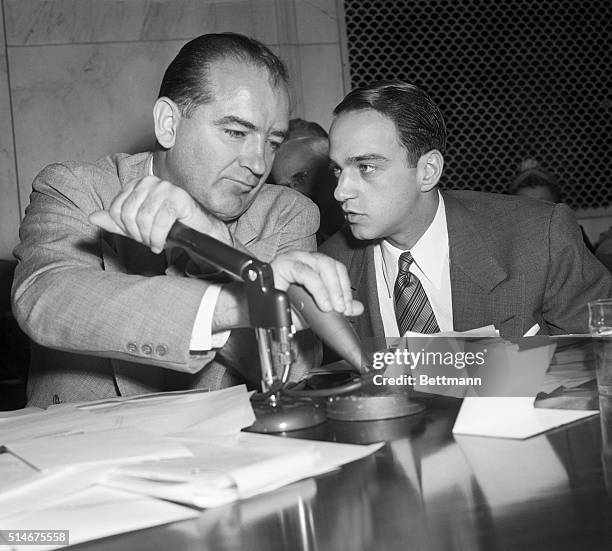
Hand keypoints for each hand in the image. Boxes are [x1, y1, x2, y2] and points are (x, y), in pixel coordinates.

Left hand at [89, 176, 229, 252]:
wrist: (198, 233)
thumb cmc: (170, 228)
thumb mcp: (139, 227)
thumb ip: (116, 222)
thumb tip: (92, 217)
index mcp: (138, 184)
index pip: (116, 209)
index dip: (124, 228)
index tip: (138, 236)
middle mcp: (150, 182)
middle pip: (127, 213)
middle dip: (136, 234)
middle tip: (148, 241)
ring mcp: (166, 188)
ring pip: (143, 218)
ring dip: (148, 238)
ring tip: (156, 242)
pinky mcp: (179, 198)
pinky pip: (160, 222)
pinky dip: (158, 238)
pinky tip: (162, 244)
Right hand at [271, 251, 363, 316]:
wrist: (255, 313)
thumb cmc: (281, 309)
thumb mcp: (314, 312)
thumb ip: (335, 308)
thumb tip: (356, 307)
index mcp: (312, 267)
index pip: (337, 269)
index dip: (346, 288)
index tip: (348, 308)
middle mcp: (303, 259)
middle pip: (331, 264)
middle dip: (341, 289)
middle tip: (343, 309)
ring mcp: (293, 258)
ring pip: (321, 264)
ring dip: (332, 288)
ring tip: (333, 308)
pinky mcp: (282, 264)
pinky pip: (305, 272)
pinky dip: (318, 289)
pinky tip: (322, 303)